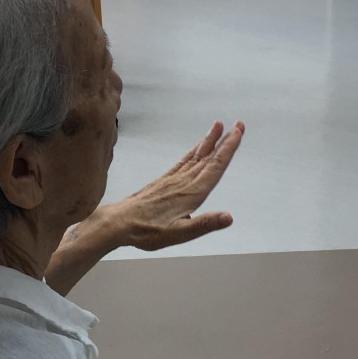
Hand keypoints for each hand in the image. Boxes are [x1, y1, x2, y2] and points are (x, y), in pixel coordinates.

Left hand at [45, 123, 243, 295]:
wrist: (119, 223)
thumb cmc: (147, 231)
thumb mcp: (179, 233)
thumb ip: (205, 224)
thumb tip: (228, 217)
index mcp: (191, 193)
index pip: (215, 166)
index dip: (229, 149)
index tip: (238, 132)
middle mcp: (183, 182)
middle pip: (208, 157)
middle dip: (225, 140)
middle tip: (237, 125)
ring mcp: (172, 180)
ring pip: (196, 156)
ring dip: (209, 141)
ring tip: (218, 127)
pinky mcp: (163, 181)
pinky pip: (183, 161)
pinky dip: (193, 151)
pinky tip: (196, 149)